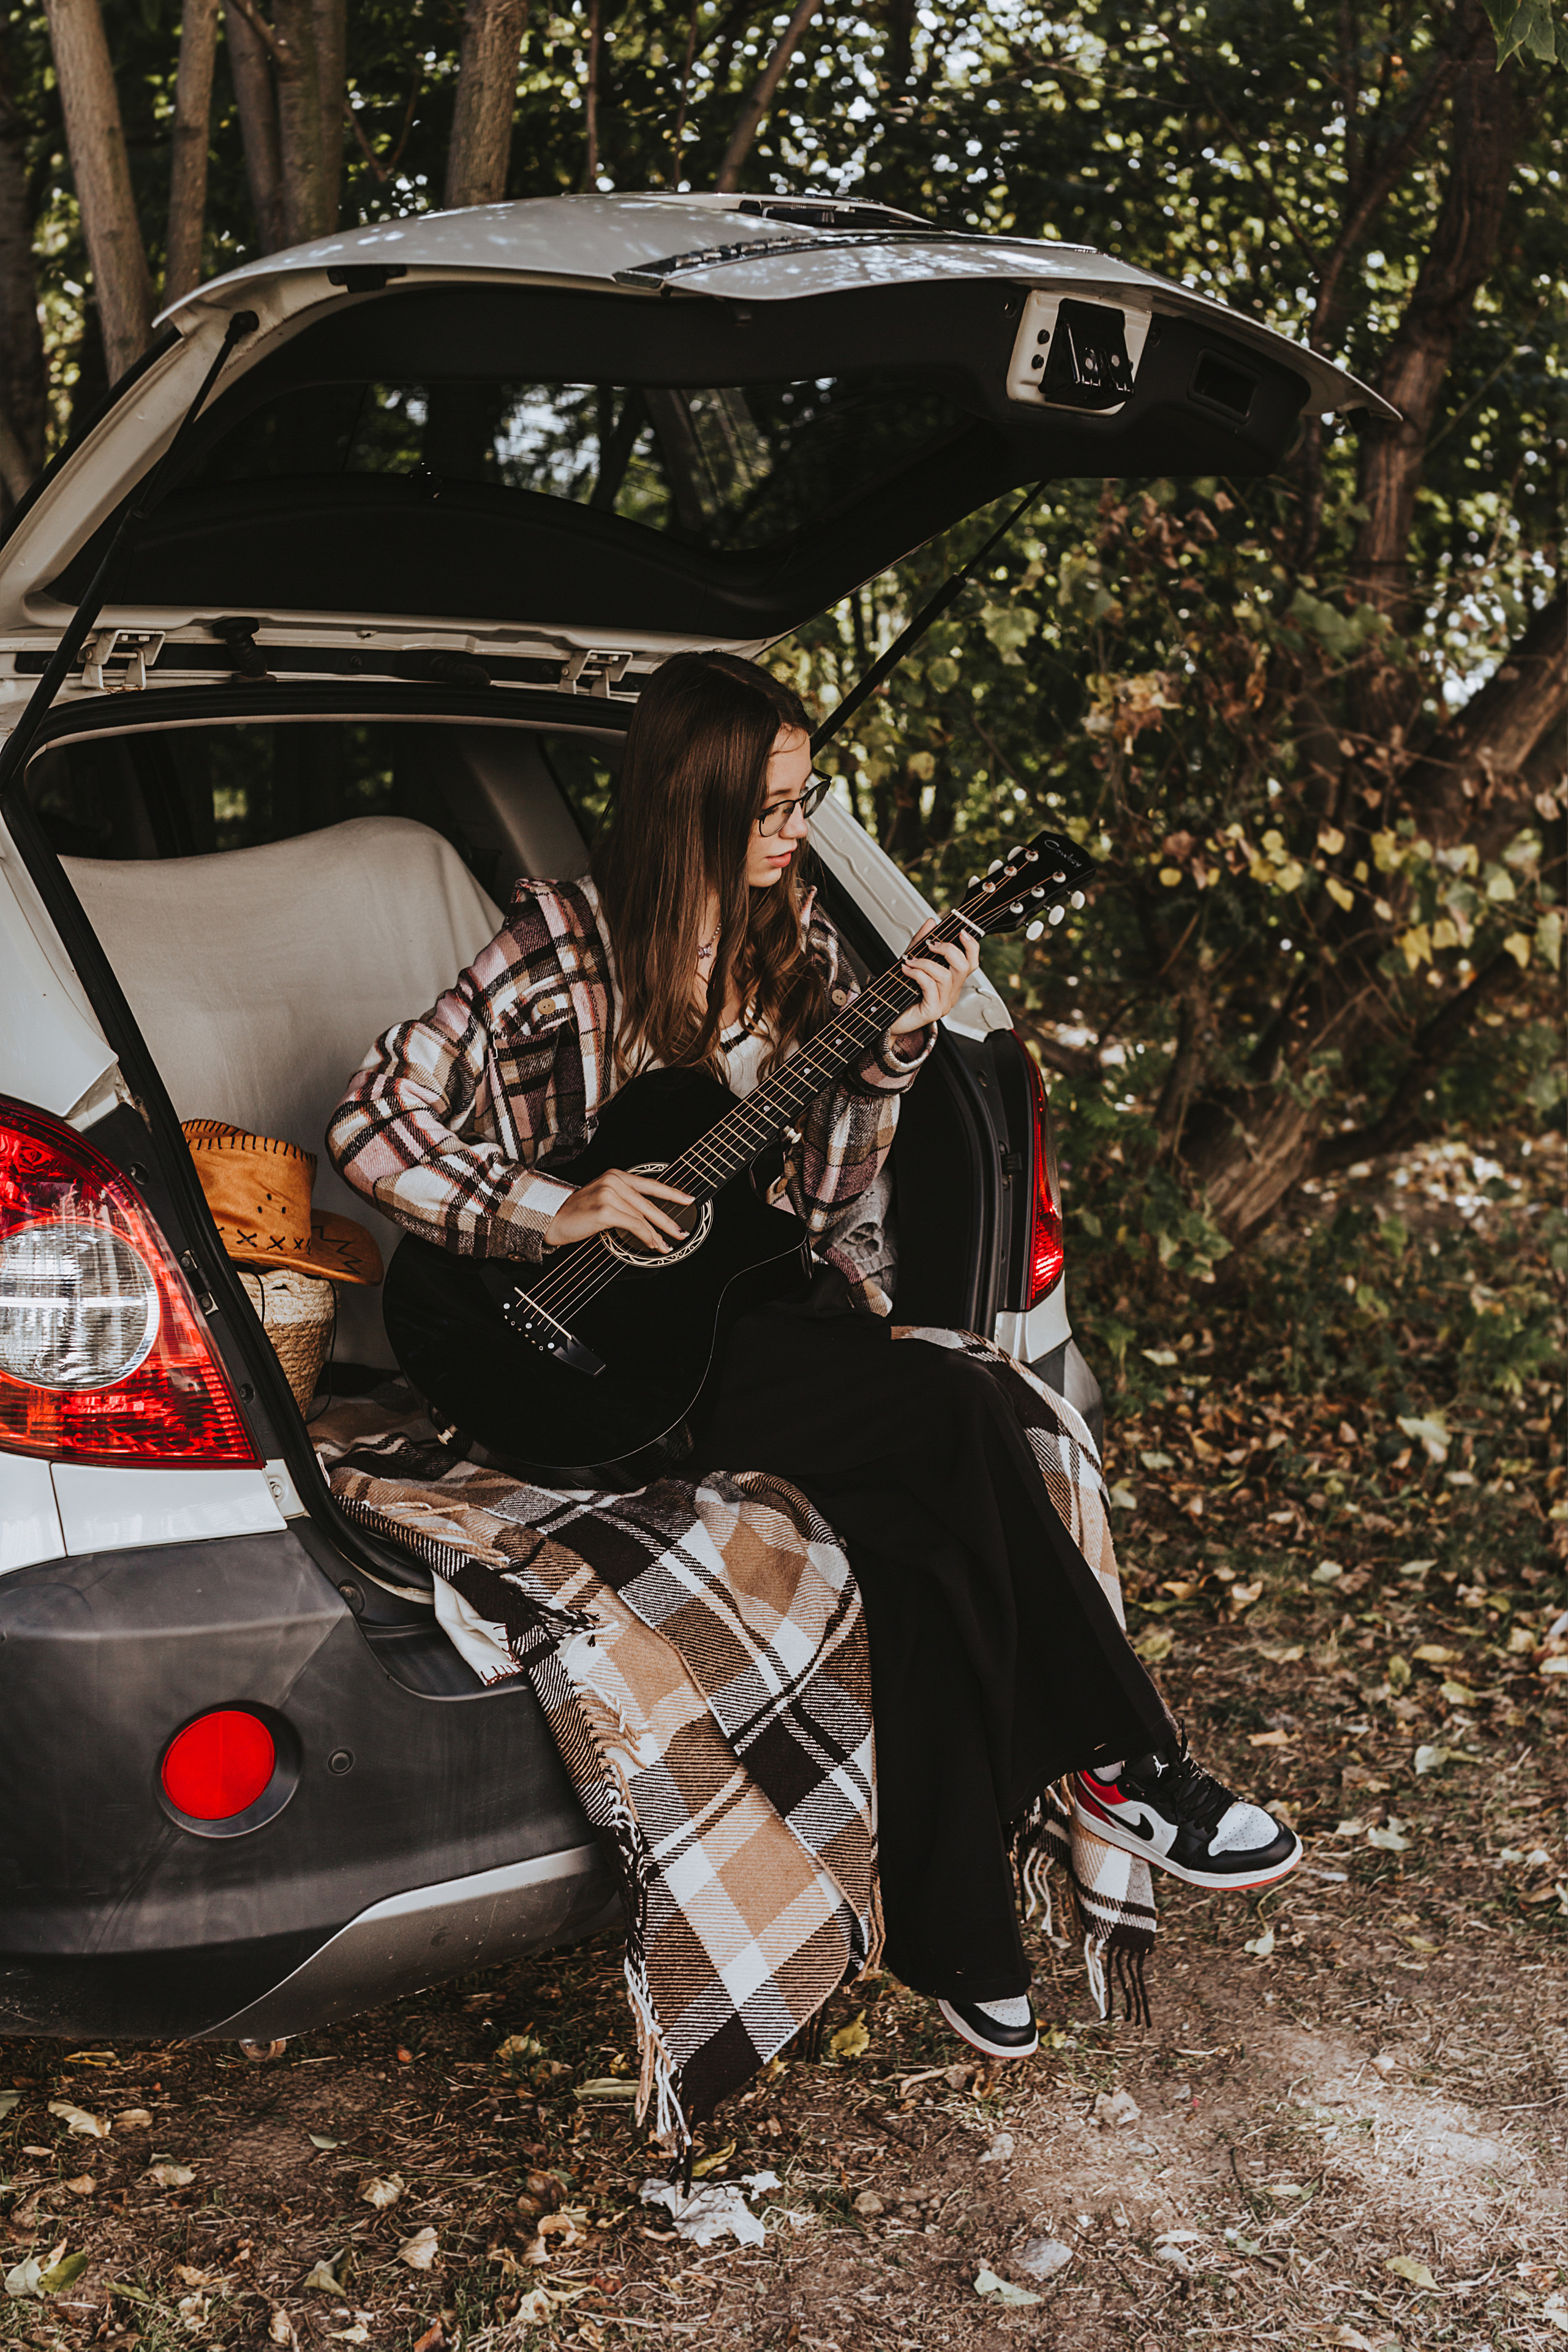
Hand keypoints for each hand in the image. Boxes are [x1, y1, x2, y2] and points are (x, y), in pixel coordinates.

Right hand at [544, 1169, 694, 1253]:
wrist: (551, 1218)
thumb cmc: (577, 1213)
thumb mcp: (603, 1199)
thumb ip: (625, 1202)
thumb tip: (651, 1219)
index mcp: (616, 1175)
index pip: (650, 1184)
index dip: (672, 1193)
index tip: (689, 1200)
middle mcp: (613, 1180)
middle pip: (650, 1202)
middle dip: (668, 1220)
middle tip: (682, 1232)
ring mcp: (609, 1194)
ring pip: (642, 1216)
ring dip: (656, 1234)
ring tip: (666, 1246)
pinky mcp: (605, 1210)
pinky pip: (633, 1225)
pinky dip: (645, 1236)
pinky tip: (651, 1244)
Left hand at [889, 920, 978, 1036]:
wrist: (890, 1019)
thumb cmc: (902, 994)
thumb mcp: (912, 962)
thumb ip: (921, 942)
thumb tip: (931, 922)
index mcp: (952, 982)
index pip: (972, 962)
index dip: (971, 946)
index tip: (961, 931)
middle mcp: (951, 993)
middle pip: (964, 967)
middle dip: (948, 949)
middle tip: (930, 944)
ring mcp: (944, 1004)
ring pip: (945, 976)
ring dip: (925, 963)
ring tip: (910, 961)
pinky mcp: (933, 1011)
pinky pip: (930, 986)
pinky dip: (917, 974)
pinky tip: (906, 970)